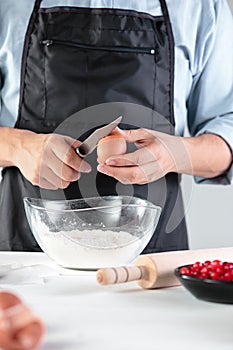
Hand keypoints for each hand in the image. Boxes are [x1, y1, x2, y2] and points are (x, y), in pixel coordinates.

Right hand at [12, 130, 90, 188]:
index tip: (86, 168)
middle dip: (76, 175)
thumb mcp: (60, 139)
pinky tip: (54, 174)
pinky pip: (54, 187)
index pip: (70, 158)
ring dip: (67, 180)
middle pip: (67, 174)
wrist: (22, 148)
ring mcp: (39, 169)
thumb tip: (86, 151)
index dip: (81, 165)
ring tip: (64, 172)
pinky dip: (57, 182)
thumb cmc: (43, 144)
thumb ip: (75, 145)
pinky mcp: (35, 179)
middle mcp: (44, 156)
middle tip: (76, 171)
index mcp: (52, 144)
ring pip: (62, 183)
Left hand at [97, 128, 231, 183]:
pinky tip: (113, 172)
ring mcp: (152, 175)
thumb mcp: (147, 134)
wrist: (178, 155)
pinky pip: (133, 181)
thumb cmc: (164, 143)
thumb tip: (115, 131)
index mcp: (156, 152)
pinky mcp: (149, 180)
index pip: (136, 159)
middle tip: (101, 166)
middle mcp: (155, 166)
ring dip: (115, 176)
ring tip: (104, 169)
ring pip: (132, 180)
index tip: (107, 159)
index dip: (120, 160)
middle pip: (133, 173)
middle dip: (114, 172)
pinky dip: (121, 178)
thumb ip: (130, 134)